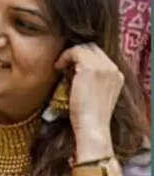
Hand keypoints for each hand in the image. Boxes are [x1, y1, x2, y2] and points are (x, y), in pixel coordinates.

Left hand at [54, 43, 121, 157]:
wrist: (92, 127)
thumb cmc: (89, 117)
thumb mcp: (94, 95)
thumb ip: (91, 81)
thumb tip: (73, 70)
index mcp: (117, 76)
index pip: (100, 56)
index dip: (83, 57)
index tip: (70, 67)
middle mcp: (113, 69)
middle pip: (93, 48)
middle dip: (77, 53)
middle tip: (63, 65)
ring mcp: (104, 67)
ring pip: (84, 48)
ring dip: (70, 55)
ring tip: (60, 67)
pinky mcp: (91, 68)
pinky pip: (75, 51)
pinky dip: (64, 57)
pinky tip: (58, 67)